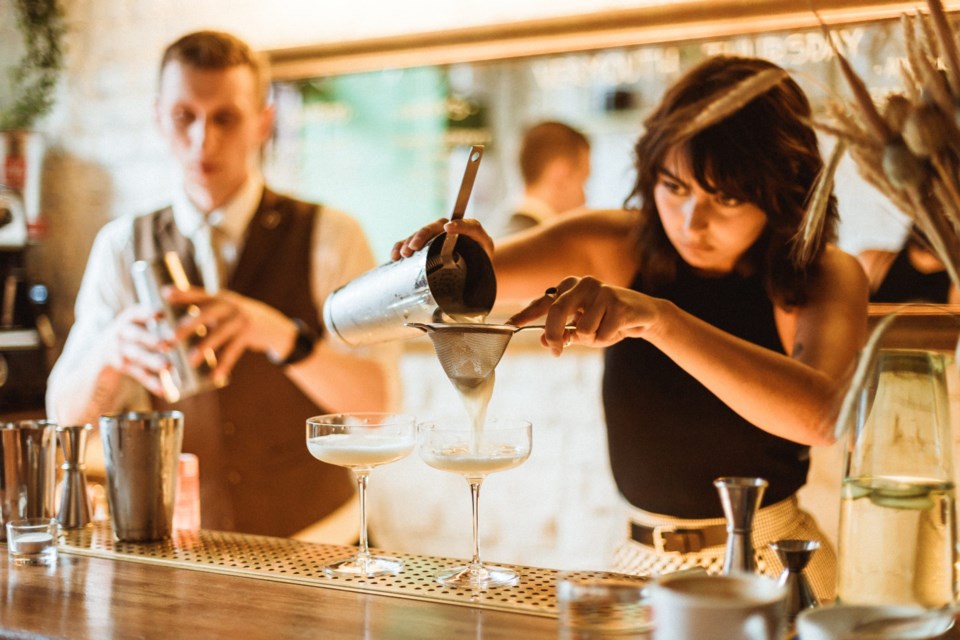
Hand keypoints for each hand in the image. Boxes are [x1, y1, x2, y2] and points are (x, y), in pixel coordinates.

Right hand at [106, 303, 173, 397]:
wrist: (100, 358)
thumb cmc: (132, 338)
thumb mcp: (138, 328)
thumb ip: (156, 325)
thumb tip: (187, 325)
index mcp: (128, 320)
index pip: (136, 313)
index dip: (147, 313)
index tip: (161, 313)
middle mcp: (120, 333)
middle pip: (136, 335)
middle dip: (151, 339)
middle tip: (167, 344)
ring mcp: (116, 349)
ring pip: (136, 355)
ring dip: (152, 361)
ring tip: (168, 367)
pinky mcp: (117, 367)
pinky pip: (136, 373)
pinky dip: (150, 382)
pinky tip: (163, 390)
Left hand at [165, 287, 297, 378]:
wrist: (272, 326)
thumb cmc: (237, 320)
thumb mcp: (224, 311)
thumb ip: (204, 314)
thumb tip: (172, 330)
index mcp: (219, 298)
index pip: (198, 294)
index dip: (182, 293)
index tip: (164, 294)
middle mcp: (230, 306)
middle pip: (207, 313)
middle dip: (187, 326)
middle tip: (170, 338)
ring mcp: (241, 320)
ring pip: (220, 334)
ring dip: (204, 348)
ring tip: (190, 361)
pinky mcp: (249, 335)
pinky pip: (234, 351)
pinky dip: (224, 364)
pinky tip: (215, 376)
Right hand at [391, 217, 493, 260]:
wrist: (474, 268)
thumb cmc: (480, 263)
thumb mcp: (486, 260)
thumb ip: (485, 259)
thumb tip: (473, 273)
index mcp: (468, 231)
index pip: (466, 225)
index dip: (458, 225)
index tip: (448, 228)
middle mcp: (448, 230)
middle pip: (433, 228)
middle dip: (421, 235)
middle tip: (414, 247)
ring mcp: (434, 238)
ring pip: (419, 235)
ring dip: (408, 242)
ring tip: (403, 254)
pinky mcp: (423, 246)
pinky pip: (409, 243)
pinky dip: (400, 247)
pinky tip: (395, 257)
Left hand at [507, 276, 659, 355]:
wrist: (644, 314)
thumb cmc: (608, 320)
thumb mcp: (582, 328)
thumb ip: (563, 333)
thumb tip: (545, 341)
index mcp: (570, 286)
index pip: (543, 302)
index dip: (524, 315)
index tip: (508, 325)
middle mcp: (583, 283)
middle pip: (555, 313)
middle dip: (554, 336)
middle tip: (557, 351)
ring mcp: (601, 291)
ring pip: (581, 330)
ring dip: (592, 340)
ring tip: (604, 330)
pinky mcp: (617, 302)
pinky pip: (601, 334)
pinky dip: (607, 339)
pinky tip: (618, 328)